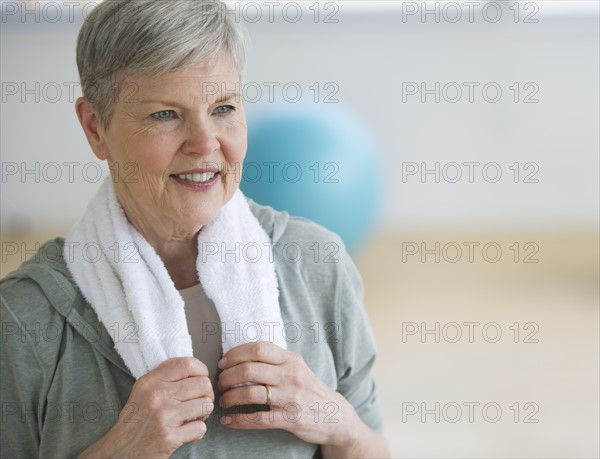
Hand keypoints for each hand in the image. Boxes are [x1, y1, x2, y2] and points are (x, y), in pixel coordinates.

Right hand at [78, 357, 213, 458]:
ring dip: (204, 413)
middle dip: (207, 394)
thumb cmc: (135, 420)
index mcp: (150, 381)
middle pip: (203, 384)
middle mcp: (157, 396)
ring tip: (193, 417)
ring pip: (206, 404)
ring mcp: (164, 416)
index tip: (201, 378)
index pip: (187, 364)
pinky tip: (186, 432)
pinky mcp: (169, 437)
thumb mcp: (143, 391)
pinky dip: (197, 432)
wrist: (120, 450)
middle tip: (199, 403)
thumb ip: (165, 377)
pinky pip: (200, 428)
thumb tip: (195, 370)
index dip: (202, 370)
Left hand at [217, 342, 360, 448]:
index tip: (223, 362)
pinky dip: (238, 420)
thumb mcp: (297, 368)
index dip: (236, 353)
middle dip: (228, 376)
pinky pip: (258, 419)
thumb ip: (275, 360)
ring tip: (223, 400)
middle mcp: (291, 375)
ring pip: (251, 393)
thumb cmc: (309, 389)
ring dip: (230, 397)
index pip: (259, 348)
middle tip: (220, 383)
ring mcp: (291, 397)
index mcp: (291, 359)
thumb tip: (241, 355)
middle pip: (250, 369)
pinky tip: (228, 420)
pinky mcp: (290, 419)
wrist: (336, 416)